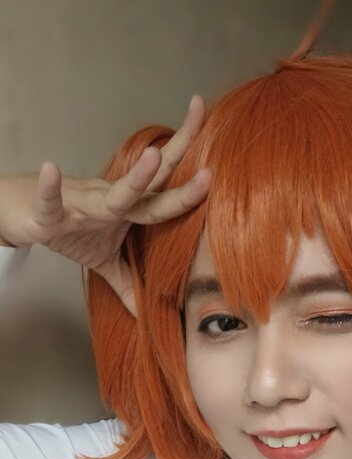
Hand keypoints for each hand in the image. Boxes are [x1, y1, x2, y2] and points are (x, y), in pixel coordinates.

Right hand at [0, 95, 210, 315]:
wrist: (24, 213)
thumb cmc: (68, 228)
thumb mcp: (104, 263)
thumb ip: (128, 285)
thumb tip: (149, 316)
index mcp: (128, 211)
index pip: (166, 192)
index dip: (191, 181)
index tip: (220, 165)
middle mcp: (111, 200)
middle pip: (152, 181)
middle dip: (177, 157)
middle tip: (206, 142)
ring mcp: (84, 204)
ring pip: (113, 193)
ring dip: (133, 178)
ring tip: (152, 157)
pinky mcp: (51, 212)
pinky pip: (51, 201)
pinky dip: (51, 188)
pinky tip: (51, 170)